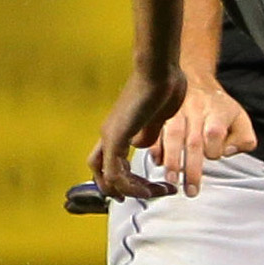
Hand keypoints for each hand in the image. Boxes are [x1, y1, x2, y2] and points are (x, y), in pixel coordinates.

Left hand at [89, 67, 185, 202]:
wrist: (159, 70)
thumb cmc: (164, 85)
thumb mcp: (157, 116)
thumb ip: (148, 132)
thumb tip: (141, 145)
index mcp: (118, 128)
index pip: (107, 162)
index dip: (121, 180)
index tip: (144, 187)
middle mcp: (109, 134)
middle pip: (99, 173)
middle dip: (119, 190)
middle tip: (145, 195)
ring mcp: (110, 135)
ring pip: (108, 177)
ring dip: (133, 191)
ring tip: (158, 192)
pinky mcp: (115, 137)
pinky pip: (115, 173)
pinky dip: (132, 186)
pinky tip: (151, 187)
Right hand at [152, 75, 259, 196]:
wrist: (194, 80)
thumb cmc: (217, 106)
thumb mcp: (240, 118)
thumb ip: (243, 139)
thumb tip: (228, 152)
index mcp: (216, 111)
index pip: (215, 134)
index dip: (214, 149)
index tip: (213, 156)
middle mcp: (195, 110)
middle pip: (193, 141)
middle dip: (191, 168)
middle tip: (190, 189)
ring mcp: (176, 112)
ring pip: (172, 136)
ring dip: (171, 160)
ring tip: (171, 178)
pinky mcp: (161, 115)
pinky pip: (154, 131)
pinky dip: (154, 147)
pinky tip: (156, 160)